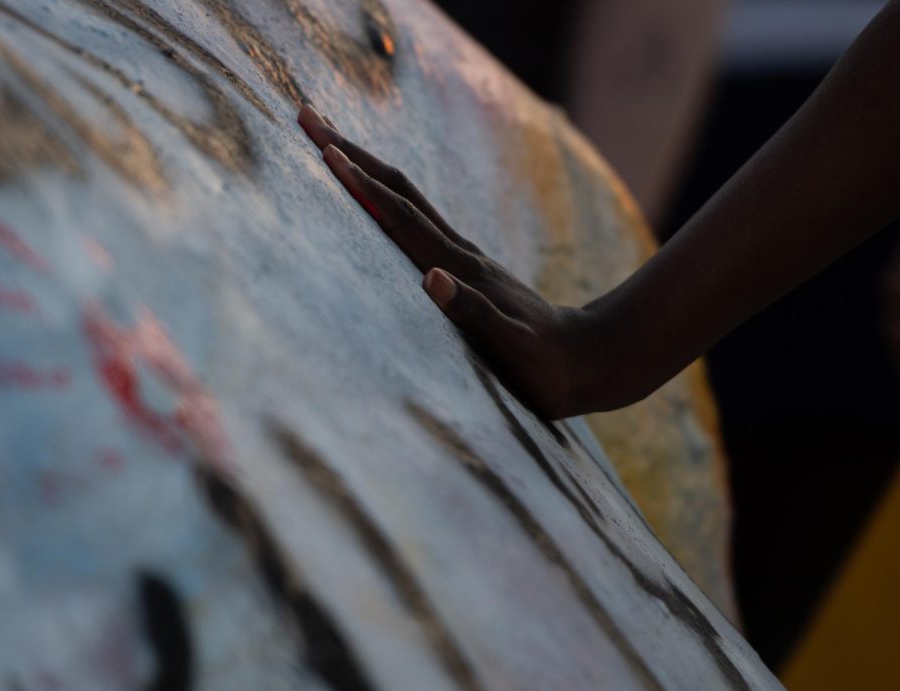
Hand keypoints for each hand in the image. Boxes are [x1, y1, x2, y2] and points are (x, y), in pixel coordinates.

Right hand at [297, 105, 600, 419]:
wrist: (592, 357)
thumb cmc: (546, 364)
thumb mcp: (510, 345)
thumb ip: (471, 311)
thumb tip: (429, 278)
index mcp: (458, 267)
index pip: (400, 215)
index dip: (361, 184)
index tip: (325, 150)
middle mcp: (458, 253)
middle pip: (397, 189)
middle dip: (351, 153)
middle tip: (307, 117)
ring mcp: (463, 259)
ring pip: (405, 200)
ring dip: (366, 169)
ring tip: (330, 144)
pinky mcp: (467, 271)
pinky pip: (415, 223)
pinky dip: (385, 200)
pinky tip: (376, 200)